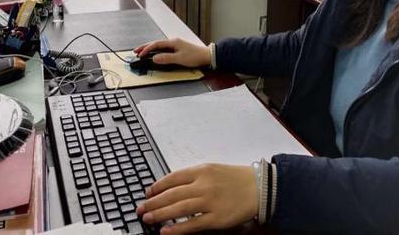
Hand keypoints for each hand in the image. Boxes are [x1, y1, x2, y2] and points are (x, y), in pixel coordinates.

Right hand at [133, 38, 210, 68]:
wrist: (207, 56)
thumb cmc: (195, 56)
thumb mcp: (180, 59)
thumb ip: (166, 58)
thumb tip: (154, 58)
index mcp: (172, 42)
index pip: (156, 44)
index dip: (146, 49)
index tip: (139, 54)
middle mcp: (173, 42)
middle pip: (156, 43)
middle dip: (145, 47)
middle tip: (135, 51)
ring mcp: (175, 45)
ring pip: (159, 46)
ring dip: (150, 49)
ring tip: (142, 52)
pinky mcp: (178, 49)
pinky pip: (163, 49)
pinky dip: (156, 51)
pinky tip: (154, 54)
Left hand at [136, 163, 257, 233]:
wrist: (258, 188)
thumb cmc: (235, 178)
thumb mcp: (212, 169)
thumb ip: (193, 176)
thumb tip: (171, 186)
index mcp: (201, 170)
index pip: (172, 178)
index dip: (157, 186)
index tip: (147, 193)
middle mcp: (203, 185)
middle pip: (172, 194)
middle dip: (153, 202)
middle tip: (141, 209)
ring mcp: (209, 202)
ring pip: (179, 209)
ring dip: (160, 214)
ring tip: (148, 218)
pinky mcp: (216, 218)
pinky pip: (192, 225)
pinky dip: (177, 229)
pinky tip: (166, 232)